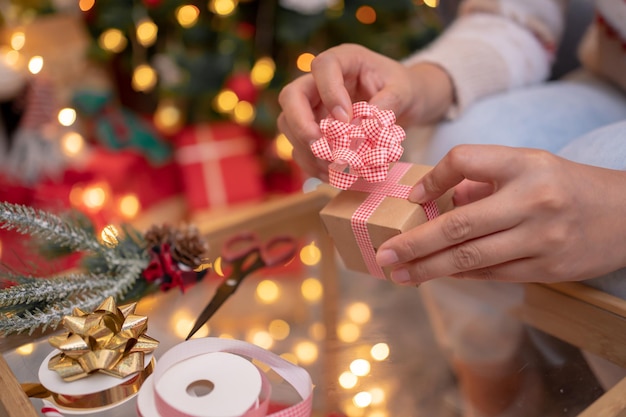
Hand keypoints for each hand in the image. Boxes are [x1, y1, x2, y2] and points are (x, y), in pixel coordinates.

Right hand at [277, 43, 452, 179]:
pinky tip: (332, 175)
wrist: (402, 101)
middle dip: (301, 125)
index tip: (346, 119)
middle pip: (291, 96)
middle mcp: (319, 82)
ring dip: (307, 150)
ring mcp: (312, 107)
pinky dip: (313, 164)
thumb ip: (388, 104)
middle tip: (321, 147)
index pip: (322, 67)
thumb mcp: (403, 91)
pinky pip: (300, 147)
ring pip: (289, 125)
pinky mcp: (313, 130)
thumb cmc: (401, 88)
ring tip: (333, 167)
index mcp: (343, 60)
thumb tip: (370, 125)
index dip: (329, 93)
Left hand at [376, 145, 625, 284]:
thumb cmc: (566, 185)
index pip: (464, 159)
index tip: (412, 198)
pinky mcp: (546, 268)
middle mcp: (532, 200)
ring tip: (400, 274)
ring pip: (470, 258)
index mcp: (524, 164)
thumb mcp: (529, 165)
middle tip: (384, 255)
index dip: (432, 178)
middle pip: (457, 225)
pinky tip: (438, 274)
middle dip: (414, 243)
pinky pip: (491, 273)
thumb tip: (435, 201)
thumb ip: (483, 179)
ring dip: (428, 269)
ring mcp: (540, 238)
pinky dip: (460, 274)